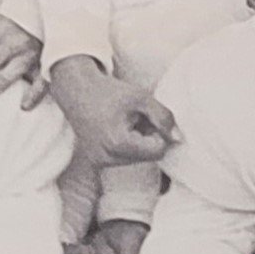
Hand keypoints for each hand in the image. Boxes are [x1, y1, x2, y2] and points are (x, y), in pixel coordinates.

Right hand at [48, 56, 176, 166]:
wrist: (77, 91)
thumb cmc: (109, 92)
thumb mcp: (141, 98)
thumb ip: (163, 117)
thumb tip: (177, 138)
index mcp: (118, 143)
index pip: (158, 151)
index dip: (161, 133)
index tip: (151, 118)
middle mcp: (107, 157)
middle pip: (148, 157)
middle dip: (149, 138)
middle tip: (137, 117)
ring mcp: (100, 162)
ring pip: (137, 159)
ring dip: (139, 143)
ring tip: (126, 122)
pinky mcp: (97, 162)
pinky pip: (124, 159)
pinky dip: (127, 146)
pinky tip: (117, 130)